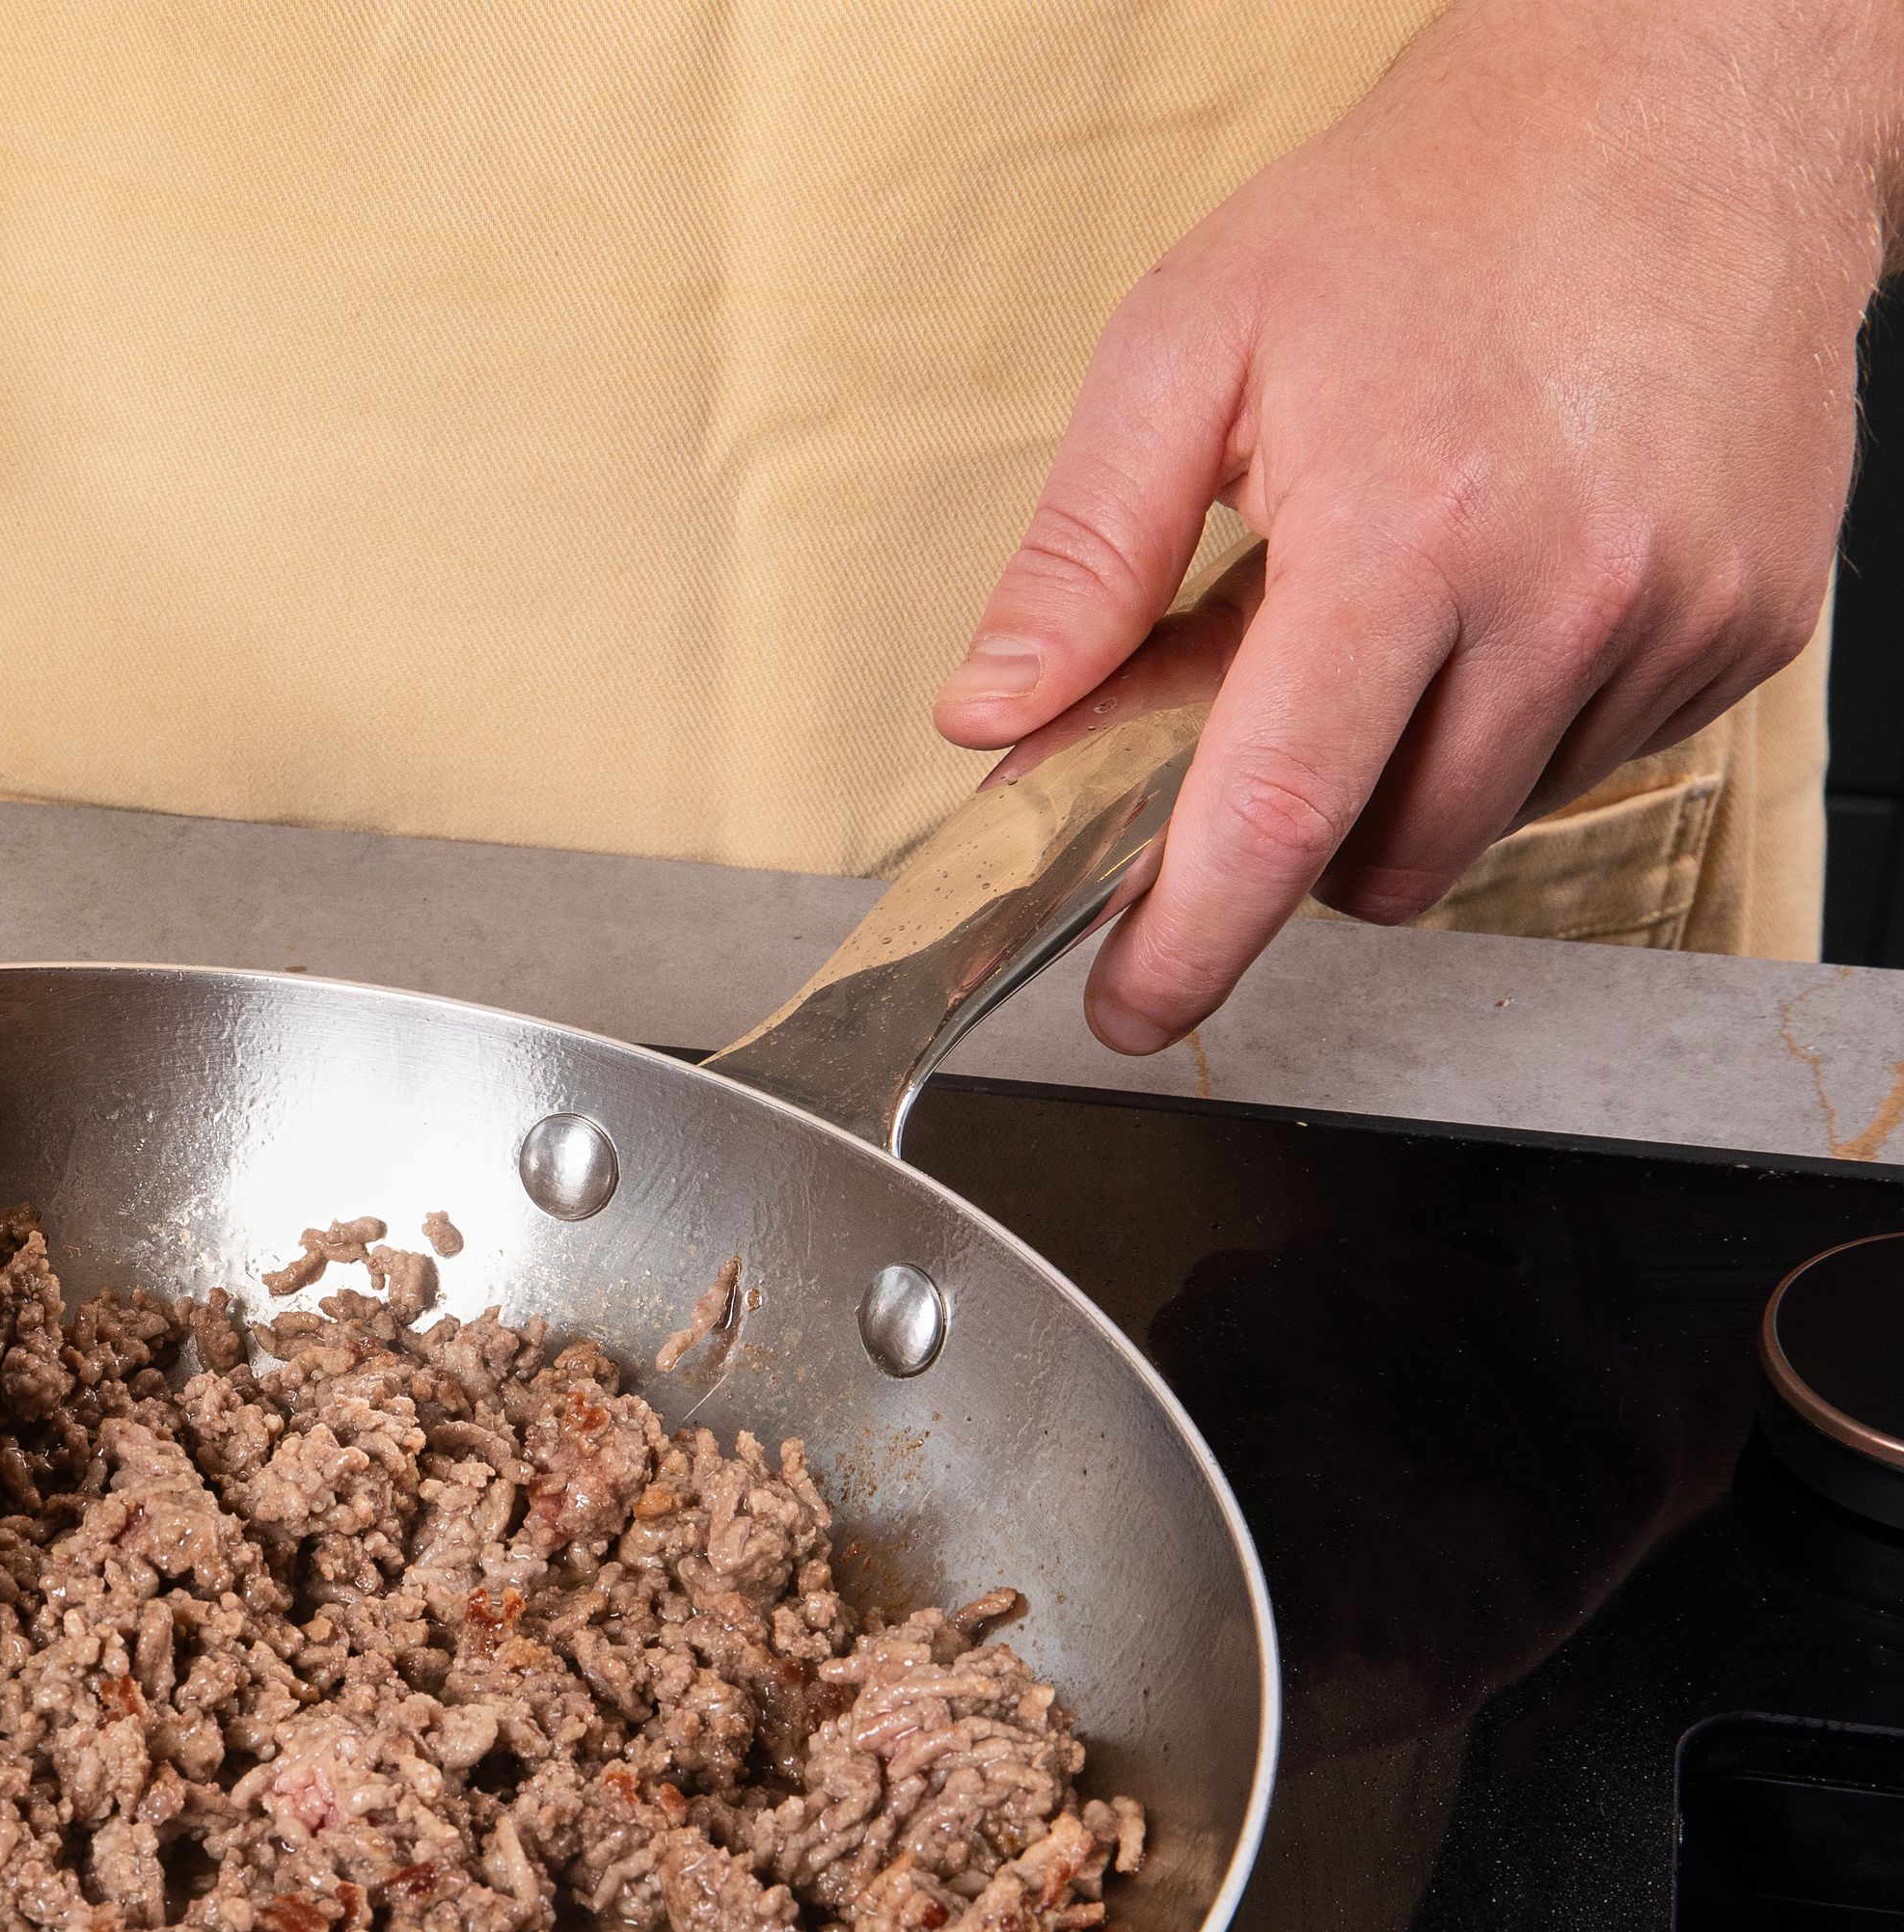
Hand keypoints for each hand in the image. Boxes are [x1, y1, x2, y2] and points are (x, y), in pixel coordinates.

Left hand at [933, 0, 1900, 1052]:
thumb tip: (990, 717)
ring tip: (1390, 608)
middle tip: (1259, 703)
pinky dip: (1517, 720)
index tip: (1128, 1010)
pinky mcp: (1752, 624)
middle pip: (1383, 855)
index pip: (1275, 817)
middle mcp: (1565, 589)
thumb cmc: (1427, 212)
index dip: (1186, 944)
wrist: (1674, 110)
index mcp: (1406, 531)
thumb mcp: (1187, 347)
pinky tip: (1502, 590)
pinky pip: (1592, 759)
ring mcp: (1678, 614)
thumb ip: (1081, 554)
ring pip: (1484, 822)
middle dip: (1291, 839)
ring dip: (1407, 772)